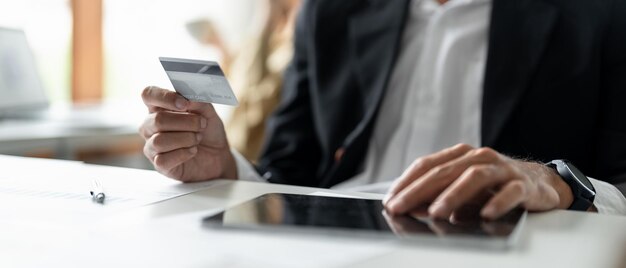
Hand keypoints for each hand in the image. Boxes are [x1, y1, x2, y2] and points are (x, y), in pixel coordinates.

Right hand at [138, 86, 236, 181]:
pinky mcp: (159, 164)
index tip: (184, 104)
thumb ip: (198, 102)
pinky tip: (193, 151)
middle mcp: (151, 126)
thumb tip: (187, 99)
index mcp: (159, 108)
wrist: (218, 155)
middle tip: (202, 124)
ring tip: (198, 138)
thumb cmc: (208, 131)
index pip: (148, 94)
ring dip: (186, 139)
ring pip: (159, 141)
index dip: (164, 97)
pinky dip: (183, 154)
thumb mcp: (208, 112)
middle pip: (157, 120)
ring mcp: (152, 146)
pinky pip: (163, 159)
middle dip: (186, 122)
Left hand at [383, 144, 573, 219]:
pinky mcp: (524, 184)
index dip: (406, 182)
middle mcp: (479, 157)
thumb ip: (440, 196)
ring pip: (474, 177)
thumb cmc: (494, 186)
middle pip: (444, 171)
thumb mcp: (464, 189)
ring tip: (436, 212)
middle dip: (418, 191)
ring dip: (453, 195)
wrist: (540, 182)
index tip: (389, 199)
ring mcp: (502, 169)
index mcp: (461, 155)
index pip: (427, 165)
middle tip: (400, 207)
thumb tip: (414, 209)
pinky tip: (486, 215)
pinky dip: (497, 202)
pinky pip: (510, 192)